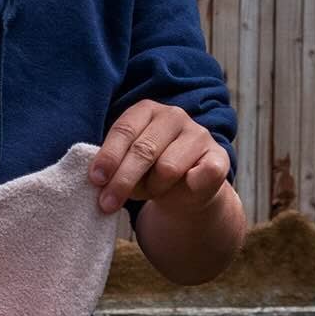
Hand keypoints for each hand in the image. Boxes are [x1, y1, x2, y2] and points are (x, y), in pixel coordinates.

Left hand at [91, 101, 230, 214]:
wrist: (189, 191)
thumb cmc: (150, 175)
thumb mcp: (128, 168)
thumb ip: (114, 168)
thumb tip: (99, 181)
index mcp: (147, 111)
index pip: (124, 130)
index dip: (108, 156)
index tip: (96, 180)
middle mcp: (173, 116)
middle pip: (143, 150)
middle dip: (123, 180)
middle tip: (107, 204)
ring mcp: (198, 134)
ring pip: (167, 168)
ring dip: (155, 188)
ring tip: (154, 191)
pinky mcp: (219, 156)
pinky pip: (202, 174)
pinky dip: (192, 184)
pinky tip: (188, 187)